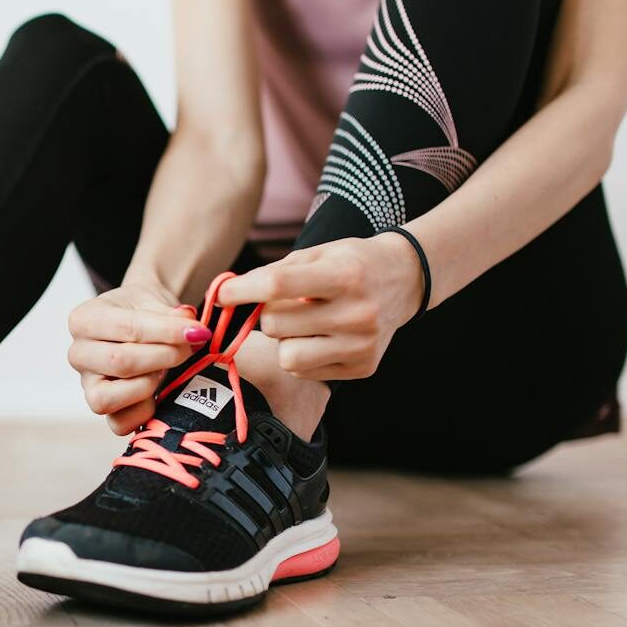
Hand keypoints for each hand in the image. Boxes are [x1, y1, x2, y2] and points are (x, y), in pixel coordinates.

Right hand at [67, 280, 207, 434]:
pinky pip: (118, 423)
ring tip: (166, 369)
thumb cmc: (143, 309)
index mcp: (83, 320)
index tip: (197, 331)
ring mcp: (88, 384)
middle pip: (119, 363)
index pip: (127, 328)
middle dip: (164, 356)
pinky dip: (144, 411)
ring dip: (148, 385)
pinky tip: (159, 390)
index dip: (167, 332)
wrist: (139, 318)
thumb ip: (171, 314)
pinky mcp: (103, 407)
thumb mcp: (155, 299)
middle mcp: (79, 354)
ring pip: (108, 399)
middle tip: (189, 348)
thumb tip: (191, 328)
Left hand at [217, 234, 423, 379]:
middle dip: (269, 315)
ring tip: (304, 324)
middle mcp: (357, 313)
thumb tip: (227, 297)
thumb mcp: (318, 254)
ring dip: (284, 341)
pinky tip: (321, 337)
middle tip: (287, 305)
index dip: (242, 291)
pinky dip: (301, 355)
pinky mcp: (363, 368)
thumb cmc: (350, 263)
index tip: (222, 295)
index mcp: (345, 275)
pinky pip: (303, 372)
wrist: (404, 279)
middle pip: (275, 325)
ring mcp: (362, 345)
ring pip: (287, 356)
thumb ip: (274, 273)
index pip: (278, 285)